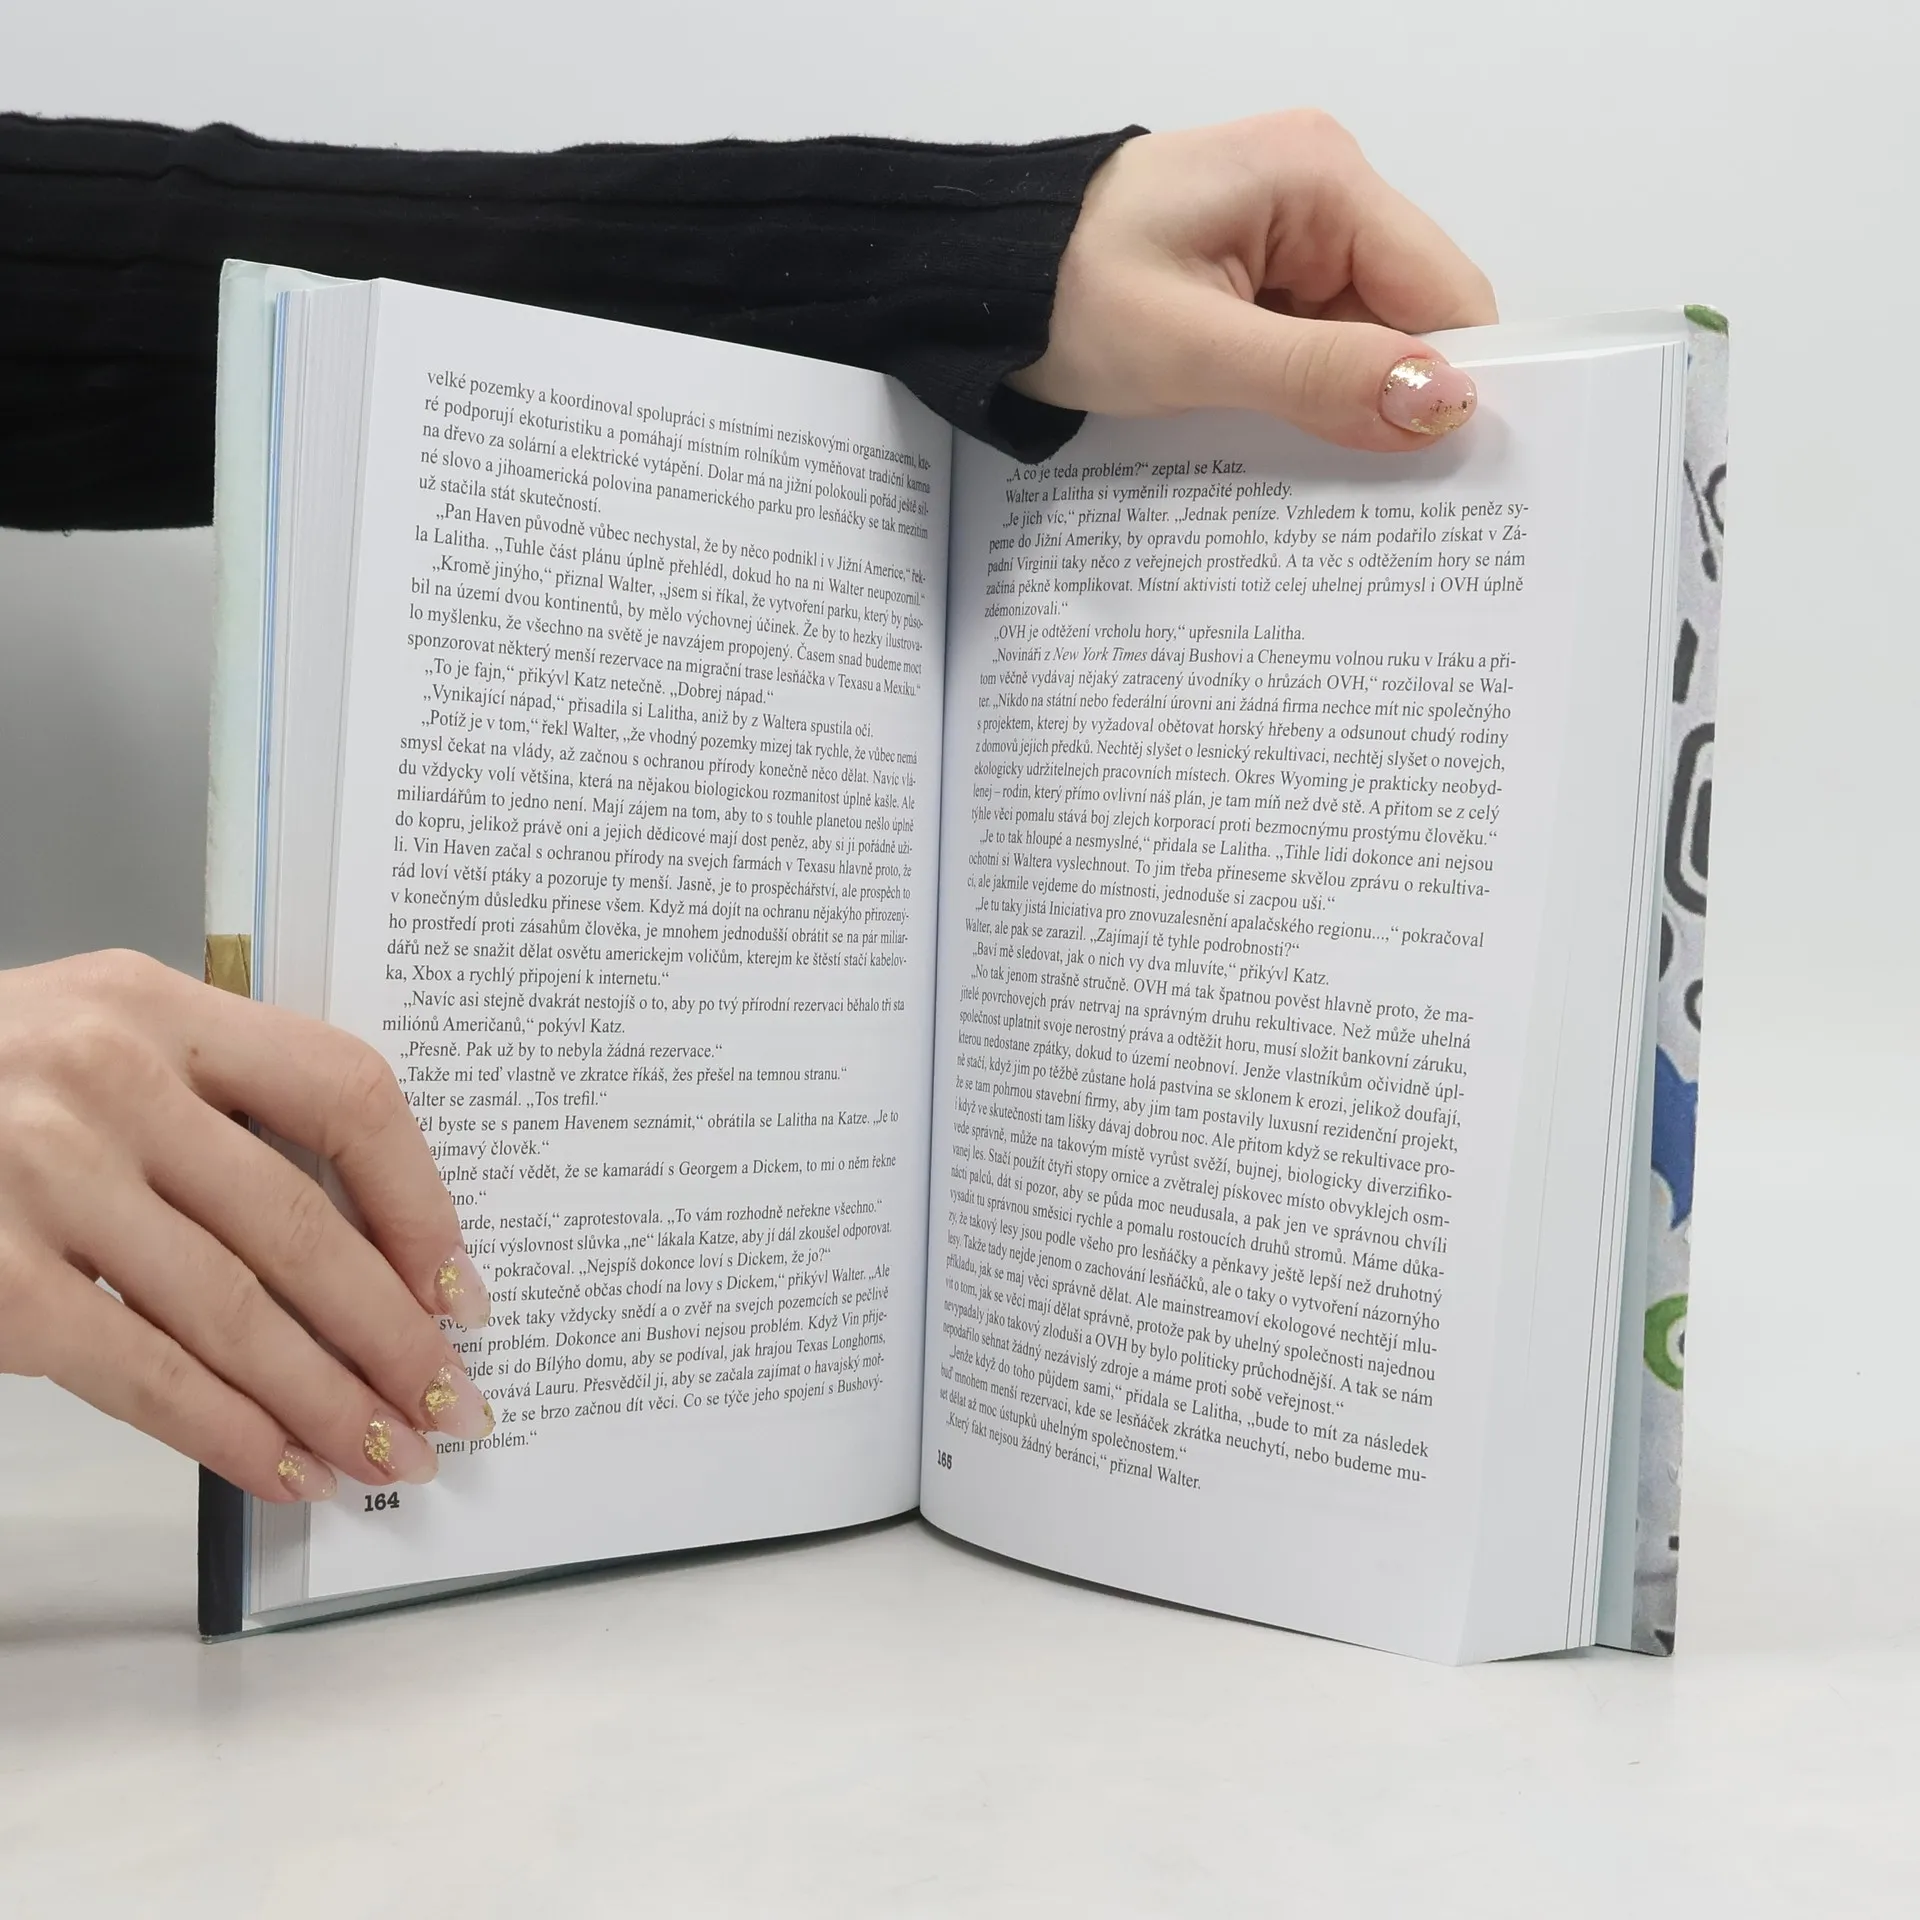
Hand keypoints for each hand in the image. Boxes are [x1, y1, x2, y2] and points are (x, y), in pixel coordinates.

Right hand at [0, 951, 494, 1501]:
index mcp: (159, 1006)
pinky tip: (286, 1470)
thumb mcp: (102, 1039)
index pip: (346, 1093)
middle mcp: (109, 1079)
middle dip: (395, 1335)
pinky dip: (229, 1434)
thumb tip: (367, 1240)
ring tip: (390, 1455)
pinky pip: (143, 1373)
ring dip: (329, 1401)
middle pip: (302, 1225)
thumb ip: (220, 1102)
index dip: (422, 1203)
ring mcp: (44, 1178)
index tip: (462, 1288)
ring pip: (236, 1313)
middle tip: (453, 1404)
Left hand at [1014, 111, 1497, 448]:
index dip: (1454, 381)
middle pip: (1409, 318)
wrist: (974, 283)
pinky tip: (1278, 438)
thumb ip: (1320, 376)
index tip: (1451, 474)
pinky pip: (1313, 343)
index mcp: (1318, 177)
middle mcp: (1319, 190)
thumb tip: (1444, 402)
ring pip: (1362, 340)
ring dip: (1342, 405)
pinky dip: (1304, 394)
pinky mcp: (1257, 272)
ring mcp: (1288, 231)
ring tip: (1309, 468)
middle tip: (1379, 495)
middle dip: (1394, 400)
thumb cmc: (1061, 296)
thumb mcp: (1192, 349)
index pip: (1443, 289)